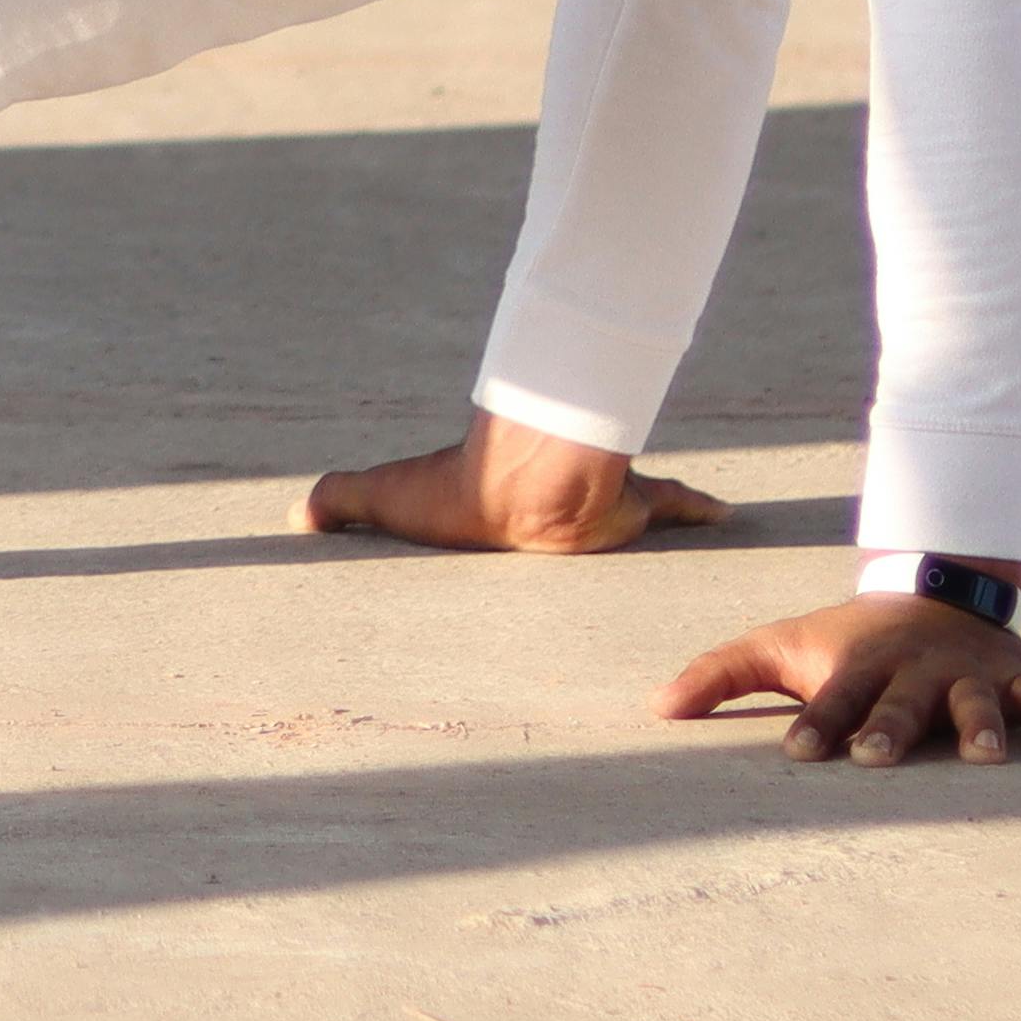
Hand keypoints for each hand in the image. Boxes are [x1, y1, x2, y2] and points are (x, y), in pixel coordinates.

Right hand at [297, 408, 724, 555]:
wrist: (526, 488)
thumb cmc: (462, 494)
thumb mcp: (388, 499)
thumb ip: (343, 501)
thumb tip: (292, 512)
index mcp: (505, 496)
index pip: (509, 497)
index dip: (516, 504)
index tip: (524, 522)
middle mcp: (557, 500)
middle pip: (577, 498)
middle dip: (601, 512)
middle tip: (619, 530)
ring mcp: (599, 503)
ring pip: (635, 499)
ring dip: (657, 510)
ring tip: (685, 531)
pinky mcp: (636, 507)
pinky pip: (676, 503)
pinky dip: (700, 508)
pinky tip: (727, 514)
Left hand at [669, 593, 1020, 764]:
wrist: (932, 589)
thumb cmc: (848, 639)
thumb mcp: (785, 646)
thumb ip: (722, 675)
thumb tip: (654, 707)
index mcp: (857, 667)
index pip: (831, 700)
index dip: (816, 723)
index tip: (798, 750)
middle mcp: (912, 672)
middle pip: (899, 704)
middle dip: (888, 729)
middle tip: (877, 758)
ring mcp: (966, 676)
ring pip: (972, 705)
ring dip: (979, 729)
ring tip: (987, 758)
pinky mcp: (1013, 677)